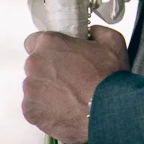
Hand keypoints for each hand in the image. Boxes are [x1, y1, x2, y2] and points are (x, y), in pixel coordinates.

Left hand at [22, 25, 129, 143]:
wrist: (109, 111)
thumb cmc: (109, 77)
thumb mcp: (113, 42)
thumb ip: (96, 32)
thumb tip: (91, 33)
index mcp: (50, 45)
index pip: (33, 41)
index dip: (48, 48)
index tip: (58, 55)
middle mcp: (34, 65)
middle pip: (35, 66)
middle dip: (50, 70)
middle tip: (72, 78)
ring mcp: (30, 90)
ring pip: (35, 88)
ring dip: (48, 90)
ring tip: (72, 96)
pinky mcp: (31, 112)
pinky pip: (35, 108)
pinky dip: (47, 109)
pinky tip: (66, 109)